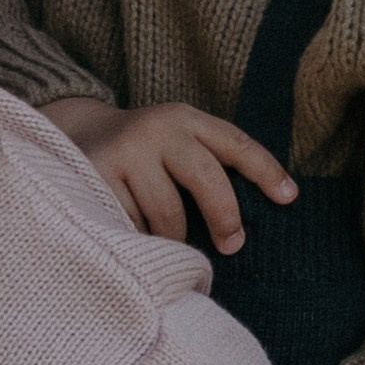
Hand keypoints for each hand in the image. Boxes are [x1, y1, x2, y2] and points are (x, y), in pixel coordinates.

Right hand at [41, 95, 296, 254]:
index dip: (266, 171)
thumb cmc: (144, 152)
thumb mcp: (177, 142)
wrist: (75, 133)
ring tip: (167, 240)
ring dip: (172, 238)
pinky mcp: (97, 177)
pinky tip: (134, 234)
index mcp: (185, 119)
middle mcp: (158, 129)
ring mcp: (126, 151)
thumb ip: (211, 164)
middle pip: (207, 180)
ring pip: (168, 215)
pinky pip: (133, 226)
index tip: (289, 199)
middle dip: (225, 217)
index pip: (236, 143)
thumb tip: (264, 209)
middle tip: (232, 244)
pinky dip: (139, 238)